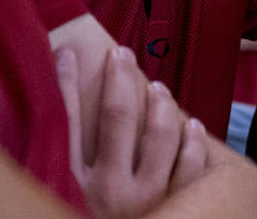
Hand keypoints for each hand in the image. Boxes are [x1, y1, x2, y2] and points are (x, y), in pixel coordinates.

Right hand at [57, 46, 206, 217]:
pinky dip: (194, 139)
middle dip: (122, 77)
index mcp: (89, 184)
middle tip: (122, 55)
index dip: (81, 81)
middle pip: (121, 116)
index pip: (85, 119)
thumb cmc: (96, 211)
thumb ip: (70, 133)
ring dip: (161, 104)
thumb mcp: (76, 182)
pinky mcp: (181, 205)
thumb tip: (63, 69)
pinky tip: (191, 126)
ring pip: (163, 136)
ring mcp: (154, 198)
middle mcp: (120, 192)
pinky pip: (193, 164)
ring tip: (157, 89)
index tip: (81, 54)